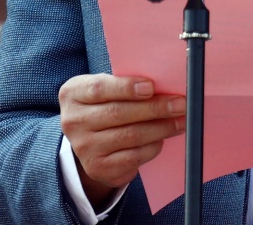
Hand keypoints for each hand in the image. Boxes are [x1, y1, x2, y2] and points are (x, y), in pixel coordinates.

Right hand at [59, 74, 184, 208]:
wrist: (88, 140)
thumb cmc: (104, 105)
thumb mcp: (104, 89)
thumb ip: (123, 84)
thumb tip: (161, 85)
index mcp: (73, 95)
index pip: (99, 89)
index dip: (126, 87)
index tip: (151, 87)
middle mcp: (74, 122)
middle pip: (118, 113)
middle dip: (154, 108)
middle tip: (179, 104)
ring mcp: (85, 148)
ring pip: (130, 136)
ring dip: (161, 128)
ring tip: (180, 120)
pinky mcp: (99, 168)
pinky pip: (133, 157)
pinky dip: (153, 146)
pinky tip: (163, 138)